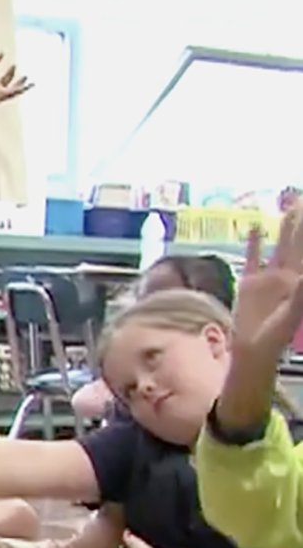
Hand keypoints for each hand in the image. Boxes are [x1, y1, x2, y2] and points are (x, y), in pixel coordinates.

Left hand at [0, 43, 31, 114]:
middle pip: (1, 77)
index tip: (1, 53)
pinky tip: (31, 84)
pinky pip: (15, 91)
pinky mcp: (1, 95)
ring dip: (17, 81)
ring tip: (26, 77)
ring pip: (9, 84)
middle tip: (14, 65)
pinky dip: (23, 88)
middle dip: (8, 72)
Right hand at [229, 202, 302, 365]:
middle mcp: (287, 274)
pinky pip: (253, 256)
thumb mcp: (291, 315)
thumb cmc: (276, 336)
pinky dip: (254, 242)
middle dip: (300, 222)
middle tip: (302, 197)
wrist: (252, 349)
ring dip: (283, 227)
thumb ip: (299, 295)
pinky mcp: (249, 281)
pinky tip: (256, 225)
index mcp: (300, 281)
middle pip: (296, 242)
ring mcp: (268, 276)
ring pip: (279, 245)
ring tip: (289, 204)